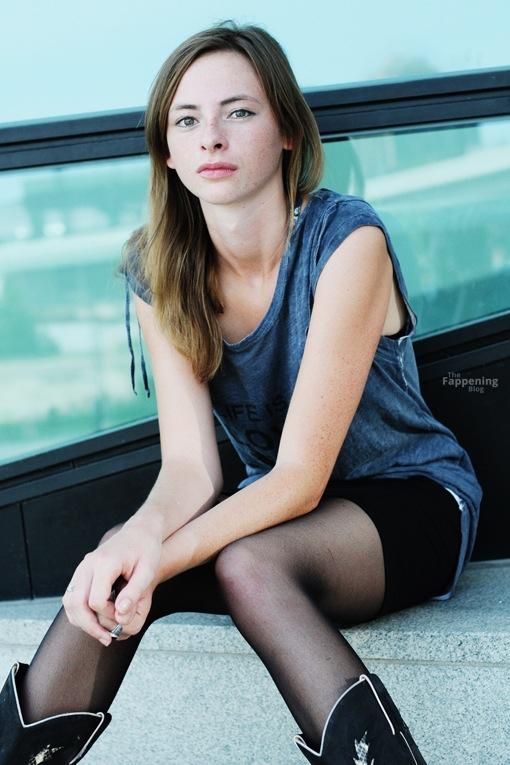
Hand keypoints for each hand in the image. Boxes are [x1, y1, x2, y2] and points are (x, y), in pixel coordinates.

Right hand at [62, 523, 161, 646]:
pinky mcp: (81, 573)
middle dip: (90, 626)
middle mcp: (88, 565)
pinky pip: (72, 598)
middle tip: (107, 639)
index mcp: (104, 563)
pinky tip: (96, 622)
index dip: (108, 615)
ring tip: (102, 634)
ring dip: (82, 622)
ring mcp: (82, 568)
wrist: (139, 531)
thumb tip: (120, 616)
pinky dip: (80, 613)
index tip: (123, 617)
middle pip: (76, 604)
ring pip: (70, 602)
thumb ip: (134, 593)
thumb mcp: (147, 571)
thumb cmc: (146, 550)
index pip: (95, 601)